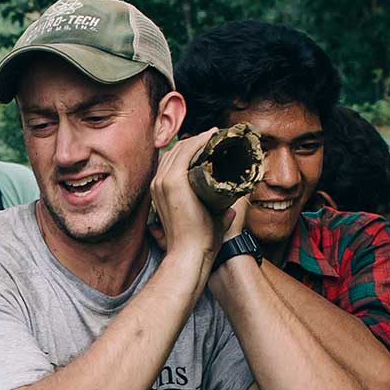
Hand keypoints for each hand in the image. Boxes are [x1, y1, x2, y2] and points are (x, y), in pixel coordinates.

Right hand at [151, 130, 228, 271]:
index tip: (211, 144)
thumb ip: (217, 214)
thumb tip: (230, 211)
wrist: (190, 255)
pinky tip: (213, 137)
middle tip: (216, 136)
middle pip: (177, 151)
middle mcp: (158, 183)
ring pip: (182, 148)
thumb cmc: (198, 242)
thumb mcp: (204, 221)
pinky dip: (200, 141)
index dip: (191, 148)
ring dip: (200, 138)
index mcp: (161, 191)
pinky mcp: (173, 181)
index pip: (173, 160)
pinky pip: (187, 151)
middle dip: (197, 140)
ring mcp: (163, 181)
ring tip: (217, 135)